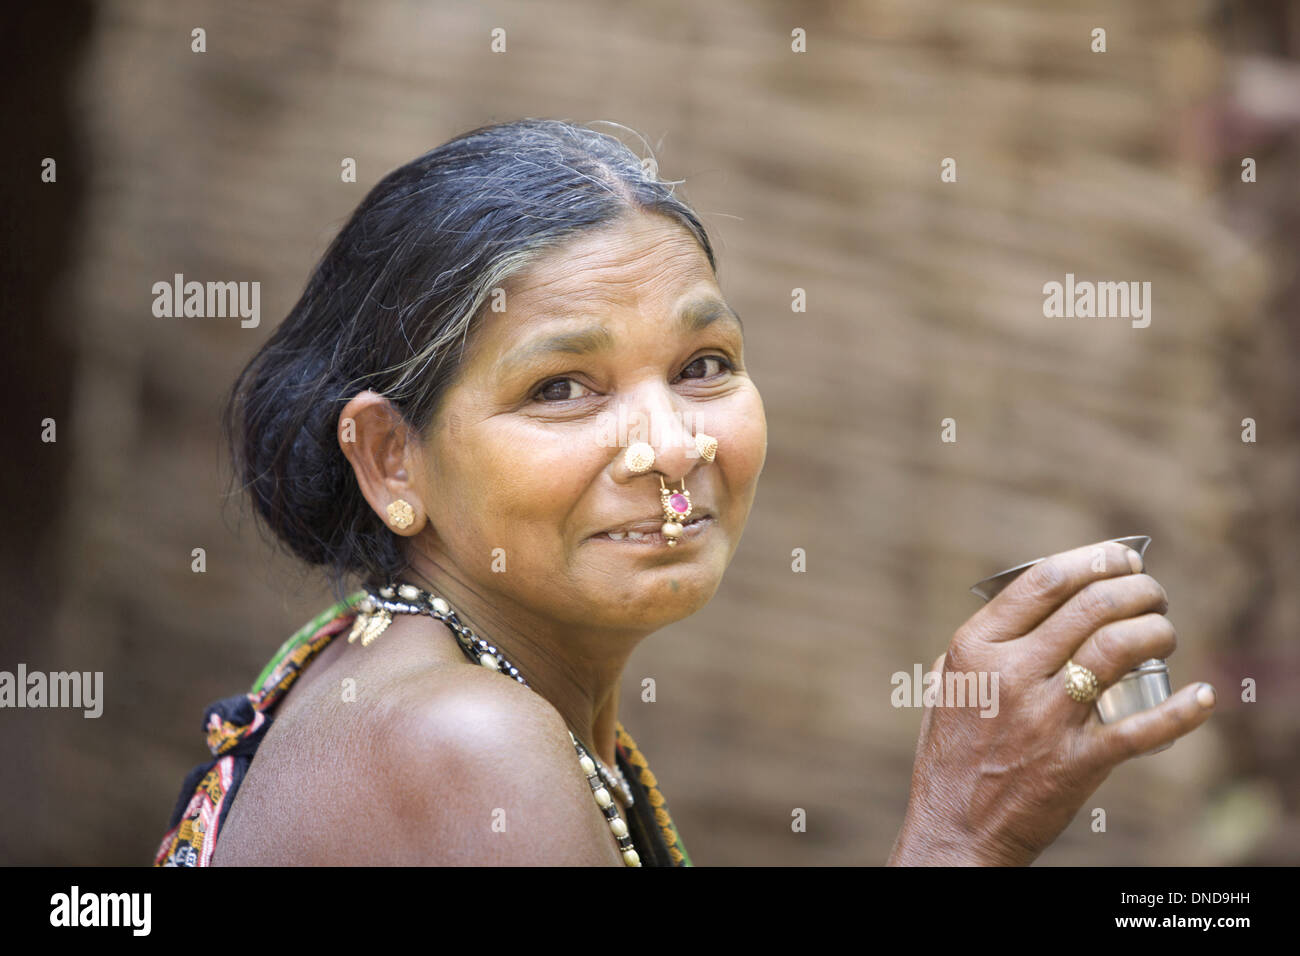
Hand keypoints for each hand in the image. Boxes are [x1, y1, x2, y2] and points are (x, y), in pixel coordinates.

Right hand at [887, 540, 1215, 865]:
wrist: (954, 828)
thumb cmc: (951, 755)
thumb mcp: (946, 686)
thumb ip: (980, 647)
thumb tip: (1026, 608)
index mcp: (974, 649)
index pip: (1043, 582)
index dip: (1092, 559)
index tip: (1120, 557)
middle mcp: (1009, 675)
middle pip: (1090, 607)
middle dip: (1136, 588)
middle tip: (1151, 594)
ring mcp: (1044, 719)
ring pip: (1118, 649)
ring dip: (1156, 630)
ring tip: (1165, 631)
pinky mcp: (1075, 762)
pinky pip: (1140, 729)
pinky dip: (1180, 710)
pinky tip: (1201, 696)